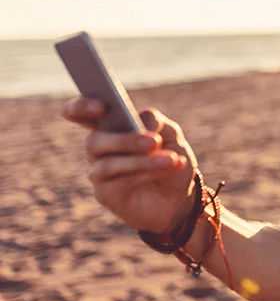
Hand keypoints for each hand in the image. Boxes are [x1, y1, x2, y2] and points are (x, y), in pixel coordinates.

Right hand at [63, 97, 197, 233]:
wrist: (179, 194)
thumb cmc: (169, 157)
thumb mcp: (170, 133)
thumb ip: (155, 121)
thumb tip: (142, 123)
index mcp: (109, 125)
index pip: (79, 112)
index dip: (82, 106)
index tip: (101, 106)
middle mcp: (98, 148)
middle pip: (94, 141)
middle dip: (125, 140)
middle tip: (154, 142)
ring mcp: (99, 172)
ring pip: (109, 164)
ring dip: (144, 161)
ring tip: (171, 159)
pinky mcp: (105, 194)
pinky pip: (121, 182)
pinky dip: (148, 173)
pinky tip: (169, 168)